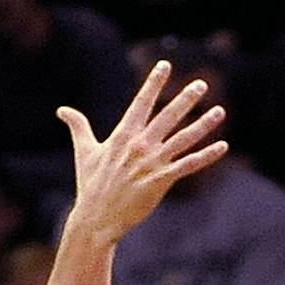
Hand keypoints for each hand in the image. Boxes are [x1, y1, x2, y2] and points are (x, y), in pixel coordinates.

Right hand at [58, 61, 227, 248]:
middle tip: (202, 84)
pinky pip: (189, 165)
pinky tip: (222, 146)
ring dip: (203, 124)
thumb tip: (62, 109)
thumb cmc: (90, 186)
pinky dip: (207, 156)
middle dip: (186, 98)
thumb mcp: (84, 152)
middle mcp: (139, 145)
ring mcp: (151, 163)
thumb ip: (78, 127)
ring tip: (220, 111)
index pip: (141, 103)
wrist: (96, 220)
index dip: (153, 83)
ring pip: (183, 139)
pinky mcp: (161, 181)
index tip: (164, 65)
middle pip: (168, 116)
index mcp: (123, 135)